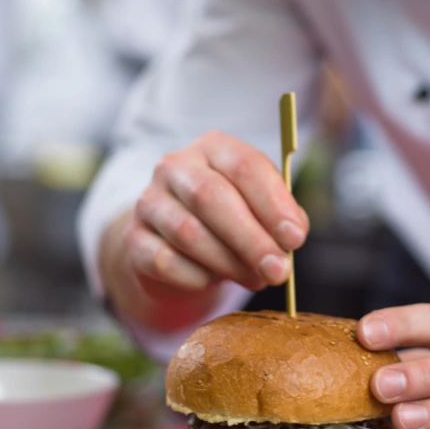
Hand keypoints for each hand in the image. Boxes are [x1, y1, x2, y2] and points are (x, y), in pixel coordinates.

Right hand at [122, 131, 308, 298]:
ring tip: (255, 280)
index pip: (244, 166)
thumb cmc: (230, 217)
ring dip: (228, 263)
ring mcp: (149, 200)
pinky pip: (164, 261)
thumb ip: (281, 214)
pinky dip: (195, 277)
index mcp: (214, 147)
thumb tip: (290, 237)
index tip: (295, 238)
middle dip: (251, 239)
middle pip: (212, 197)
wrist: (174, 241)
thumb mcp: (259, 205)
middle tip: (278, 271)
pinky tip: (212, 280)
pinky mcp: (134, 237)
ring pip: (188, 232)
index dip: (273, 204)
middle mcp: (176, 166)